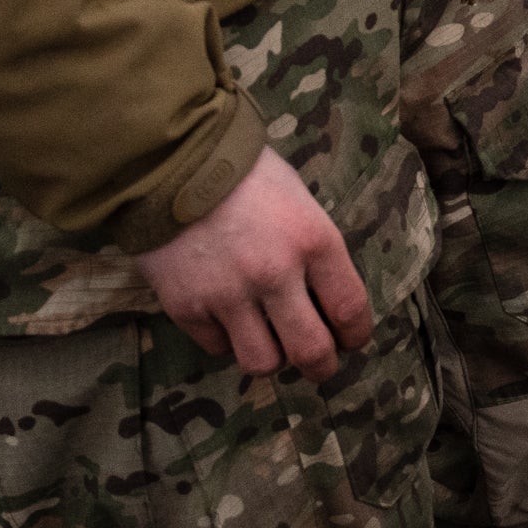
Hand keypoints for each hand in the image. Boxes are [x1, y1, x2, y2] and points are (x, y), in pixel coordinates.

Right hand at [135, 149, 370, 377]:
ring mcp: (228, 294)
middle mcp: (275, 274)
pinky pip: (217, 347)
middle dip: (321, 366)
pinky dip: (226, 340)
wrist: (171, 162)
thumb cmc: (245, 173)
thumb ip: (311, 249)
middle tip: (319, 364)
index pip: (349, 308)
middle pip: (311, 351)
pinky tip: (227, 318)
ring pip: (262, 363)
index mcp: (313, 240)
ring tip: (270, 343)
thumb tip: (324, 296)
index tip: (352, 340)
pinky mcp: (187, 307)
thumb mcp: (297, 199)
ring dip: (271, 358)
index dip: (356, 334)